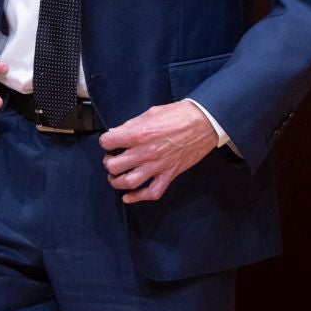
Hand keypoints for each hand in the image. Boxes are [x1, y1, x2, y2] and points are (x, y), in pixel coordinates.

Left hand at [98, 102, 221, 203]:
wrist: (205, 122)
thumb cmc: (180, 115)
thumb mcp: (151, 113)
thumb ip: (131, 125)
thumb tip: (117, 133)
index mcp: (140, 133)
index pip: (108, 142)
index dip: (105, 142)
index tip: (109, 142)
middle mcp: (147, 152)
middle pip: (114, 166)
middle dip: (108, 162)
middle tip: (111, 158)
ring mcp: (158, 165)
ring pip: (129, 182)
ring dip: (117, 181)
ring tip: (115, 176)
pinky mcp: (170, 174)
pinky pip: (152, 192)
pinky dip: (138, 197)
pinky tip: (129, 196)